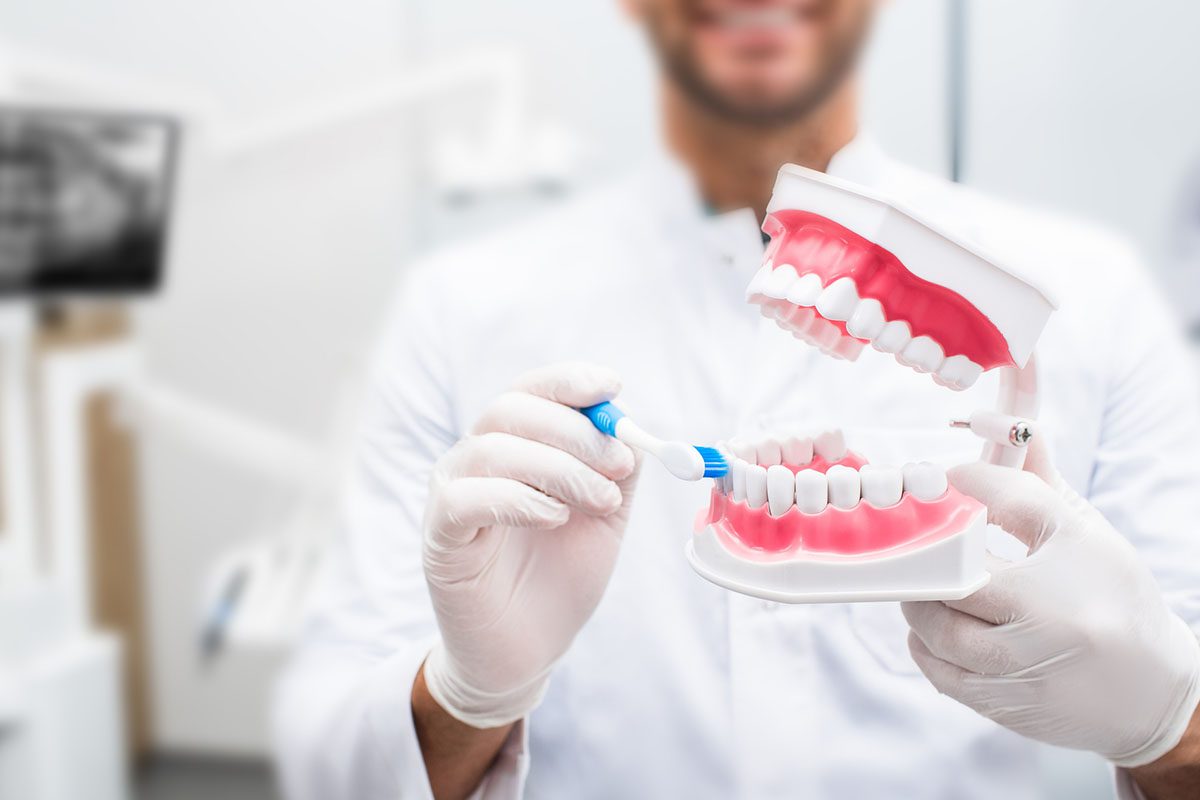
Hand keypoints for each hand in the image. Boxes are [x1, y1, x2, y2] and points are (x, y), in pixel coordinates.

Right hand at [421, 362, 639, 728]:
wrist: (529, 650)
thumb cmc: (560, 577)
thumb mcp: (605, 516)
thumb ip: (617, 469)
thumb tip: (632, 426)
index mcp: (514, 446)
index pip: (530, 390)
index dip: (568, 381)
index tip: (612, 386)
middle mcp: (475, 460)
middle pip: (511, 410)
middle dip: (575, 430)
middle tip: (619, 464)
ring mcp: (452, 495)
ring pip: (493, 449)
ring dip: (559, 468)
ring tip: (600, 502)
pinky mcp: (440, 538)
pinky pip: (467, 498)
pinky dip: (519, 499)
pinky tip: (554, 519)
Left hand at [901, 437, 1199, 766]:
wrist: (1153, 690)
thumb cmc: (1113, 599)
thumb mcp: (1086, 535)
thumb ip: (1036, 485)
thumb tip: (1005, 427)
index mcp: (1071, 565)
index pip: (1005, 502)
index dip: (966, 482)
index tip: (946, 478)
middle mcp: (1050, 620)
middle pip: (956, 576)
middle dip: (927, 556)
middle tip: (916, 543)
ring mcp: (1028, 668)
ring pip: (941, 630)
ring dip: (919, 606)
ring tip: (923, 589)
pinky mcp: (1011, 706)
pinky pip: (944, 675)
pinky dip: (925, 649)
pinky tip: (928, 632)